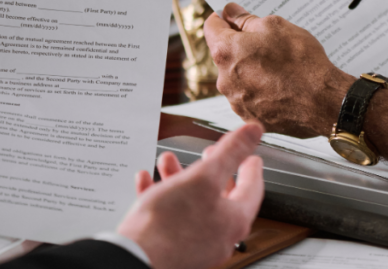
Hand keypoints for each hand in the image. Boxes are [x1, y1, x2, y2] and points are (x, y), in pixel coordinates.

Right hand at [117, 125, 264, 268]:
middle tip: (209, 155)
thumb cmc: (168, 226)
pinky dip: (160, 196)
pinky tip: (146, 181)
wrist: (132, 260)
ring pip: (191, 203)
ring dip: (179, 177)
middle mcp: (218, 236)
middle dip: (208, 167)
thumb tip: (254, 131)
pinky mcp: (170, 248)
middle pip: (219, 194)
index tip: (251, 156)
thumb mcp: (203, 177)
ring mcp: (194, 244)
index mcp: (234, 220)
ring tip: (167, 161)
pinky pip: (169, 217)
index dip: (250, 165)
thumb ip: (230, 152)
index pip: (252, 187)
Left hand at [204, 4, 353, 138]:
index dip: (222, 18)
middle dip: (241, 46)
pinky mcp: (250, 117)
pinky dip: (260, 89)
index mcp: (226, 52)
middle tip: (267, 42)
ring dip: (250, 69)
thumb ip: (247, 19)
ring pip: (237, 77)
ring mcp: (236, 101)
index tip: (232, 16)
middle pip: (225, 55)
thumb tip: (231, 12)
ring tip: (278, 67)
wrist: (323, 101)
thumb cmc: (301, 61)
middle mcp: (224, 79)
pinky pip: (249, 97)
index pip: (211, 27)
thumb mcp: (276, 27)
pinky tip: (280, 85)